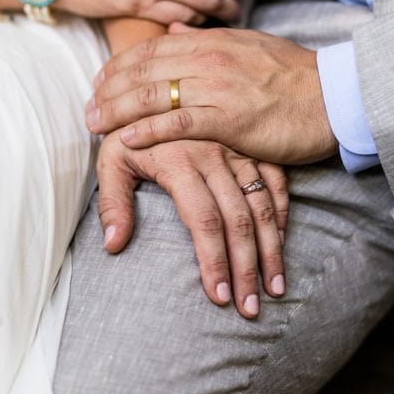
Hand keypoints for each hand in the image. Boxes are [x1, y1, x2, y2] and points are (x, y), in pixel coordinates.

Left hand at [86, 24, 340, 164]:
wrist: (335, 97)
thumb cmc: (297, 77)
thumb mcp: (251, 45)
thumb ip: (211, 39)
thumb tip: (176, 28)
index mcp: (216, 40)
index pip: (153, 47)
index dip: (120, 64)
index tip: (100, 80)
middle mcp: (211, 59)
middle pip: (144, 69)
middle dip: (108, 89)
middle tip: (87, 107)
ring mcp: (219, 88)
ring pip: (153, 94)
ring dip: (117, 110)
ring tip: (94, 125)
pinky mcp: (230, 120)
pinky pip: (178, 123)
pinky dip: (147, 130)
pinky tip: (126, 139)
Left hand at [96, 132, 288, 317]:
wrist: (156, 86)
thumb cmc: (129, 130)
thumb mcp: (111, 160)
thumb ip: (112, 202)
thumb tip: (114, 246)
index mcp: (181, 161)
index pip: (203, 221)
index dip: (213, 261)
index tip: (219, 297)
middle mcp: (216, 156)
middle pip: (238, 221)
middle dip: (247, 268)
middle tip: (251, 308)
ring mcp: (239, 151)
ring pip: (262, 206)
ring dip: (271, 250)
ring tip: (275, 287)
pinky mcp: (253, 147)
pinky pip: (276, 182)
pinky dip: (282, 214)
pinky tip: (282, 243)